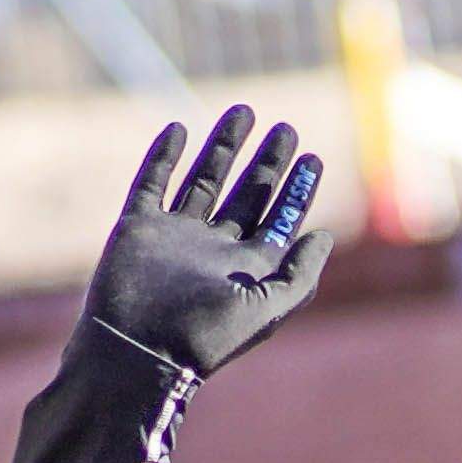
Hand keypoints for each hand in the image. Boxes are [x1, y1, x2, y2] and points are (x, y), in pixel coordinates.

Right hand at [80, 103, 336, 379]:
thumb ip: (300, 273)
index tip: (313, 159)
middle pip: (247, 195)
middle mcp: (214, 249)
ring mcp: (175, 236)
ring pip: (204, 180)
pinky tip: (178, 128)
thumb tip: (325, 235)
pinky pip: (152, 183)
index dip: (297, 191)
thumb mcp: (266, 308)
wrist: (136, 351)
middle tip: (287, 129)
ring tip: (245, 111)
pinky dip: (164, 156)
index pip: (280, 220)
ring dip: (224, 147)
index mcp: (246, 269)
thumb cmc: (204, 338)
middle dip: (268, 163)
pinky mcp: (138, 227)